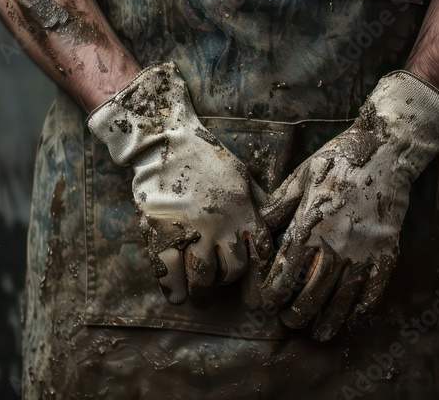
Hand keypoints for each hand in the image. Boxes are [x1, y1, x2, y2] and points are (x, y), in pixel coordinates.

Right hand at [88, 63, 272, 302]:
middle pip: (233, 269)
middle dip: (226, 279)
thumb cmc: (205, 156)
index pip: (261, 250)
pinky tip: (177, 295)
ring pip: (204, 276)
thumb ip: (256, 200)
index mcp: (243, 211)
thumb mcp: (241, 175)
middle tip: (218, 280)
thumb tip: (275, 217)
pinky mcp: (163, 235)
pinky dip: (175, 289)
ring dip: (202, 288)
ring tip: (199, 291)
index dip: (256, 268)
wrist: (166, 143)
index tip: (247, 273)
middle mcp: (221, 226)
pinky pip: (171, 273)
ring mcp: (192, 232)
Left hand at [259, 71, 438, 339]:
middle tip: (290, 321)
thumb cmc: (339, 158)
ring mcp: (364, 250)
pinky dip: (362, 307)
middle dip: (297, 314)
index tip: (268, 303)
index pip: (285, 274)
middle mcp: (335, 244)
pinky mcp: (386, 250)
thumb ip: (279, 206)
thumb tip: (258, 229)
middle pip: (312, 294)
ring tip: (320, 333)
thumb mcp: (301, 175)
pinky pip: (373, 289)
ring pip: (343, 299)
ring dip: (329, 320)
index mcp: (309, 225)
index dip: (273, 295)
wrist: (387, 149)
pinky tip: (352, 316)